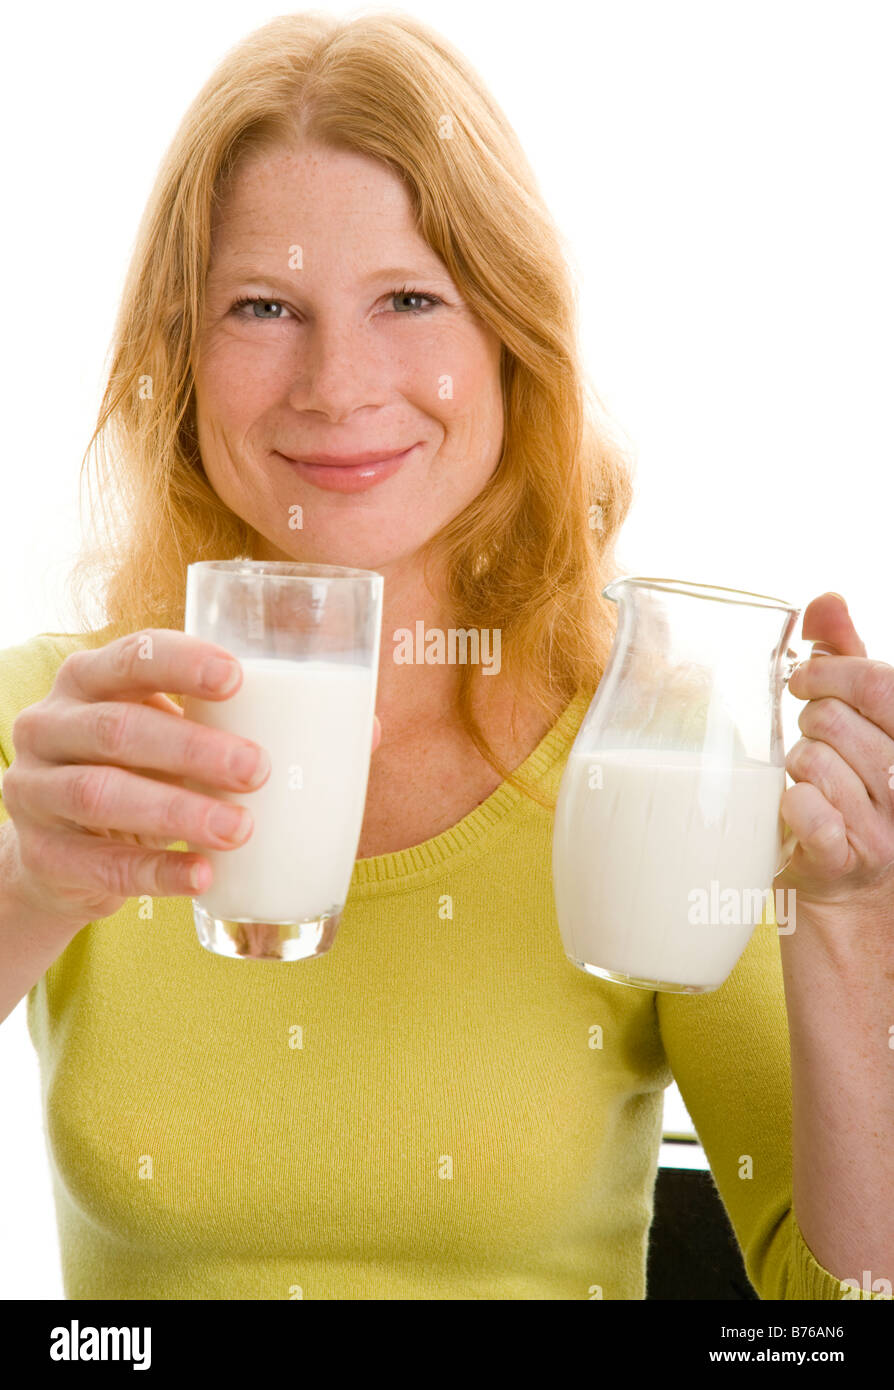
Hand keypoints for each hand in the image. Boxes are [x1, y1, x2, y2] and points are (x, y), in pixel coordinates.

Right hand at [2, 628, 381, 928]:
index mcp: (91, 678)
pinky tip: (204, 876)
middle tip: (259, 769)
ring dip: (179, 812)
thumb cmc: (145, 771)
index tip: (237, 677)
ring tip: (241, 830)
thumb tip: (367, 730)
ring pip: (105, 796)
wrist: (64, 849)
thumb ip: (251, 724)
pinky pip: (102, 865)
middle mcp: (53, 725)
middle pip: (121, 729)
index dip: (181, 662)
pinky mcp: (43, 854)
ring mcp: (37, 791)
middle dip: (194, 748)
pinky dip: (157, 872)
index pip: (130, 655)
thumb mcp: (180, 737)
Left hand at [775, 593, 893, 924]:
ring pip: (814, 761)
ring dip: (796, 768)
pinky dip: (790, 806)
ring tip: (809, 785)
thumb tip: (826, 599)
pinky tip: (797, 814)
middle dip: (808, 723)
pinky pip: (807, 811)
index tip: (800, 679)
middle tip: (810, 743)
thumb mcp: (861, 724)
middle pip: (835, 718)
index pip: (878, 682)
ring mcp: (886, 831)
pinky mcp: (846, 865)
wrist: (853, 908)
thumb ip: (847, 660)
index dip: (826, 671)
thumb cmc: (853, 798)